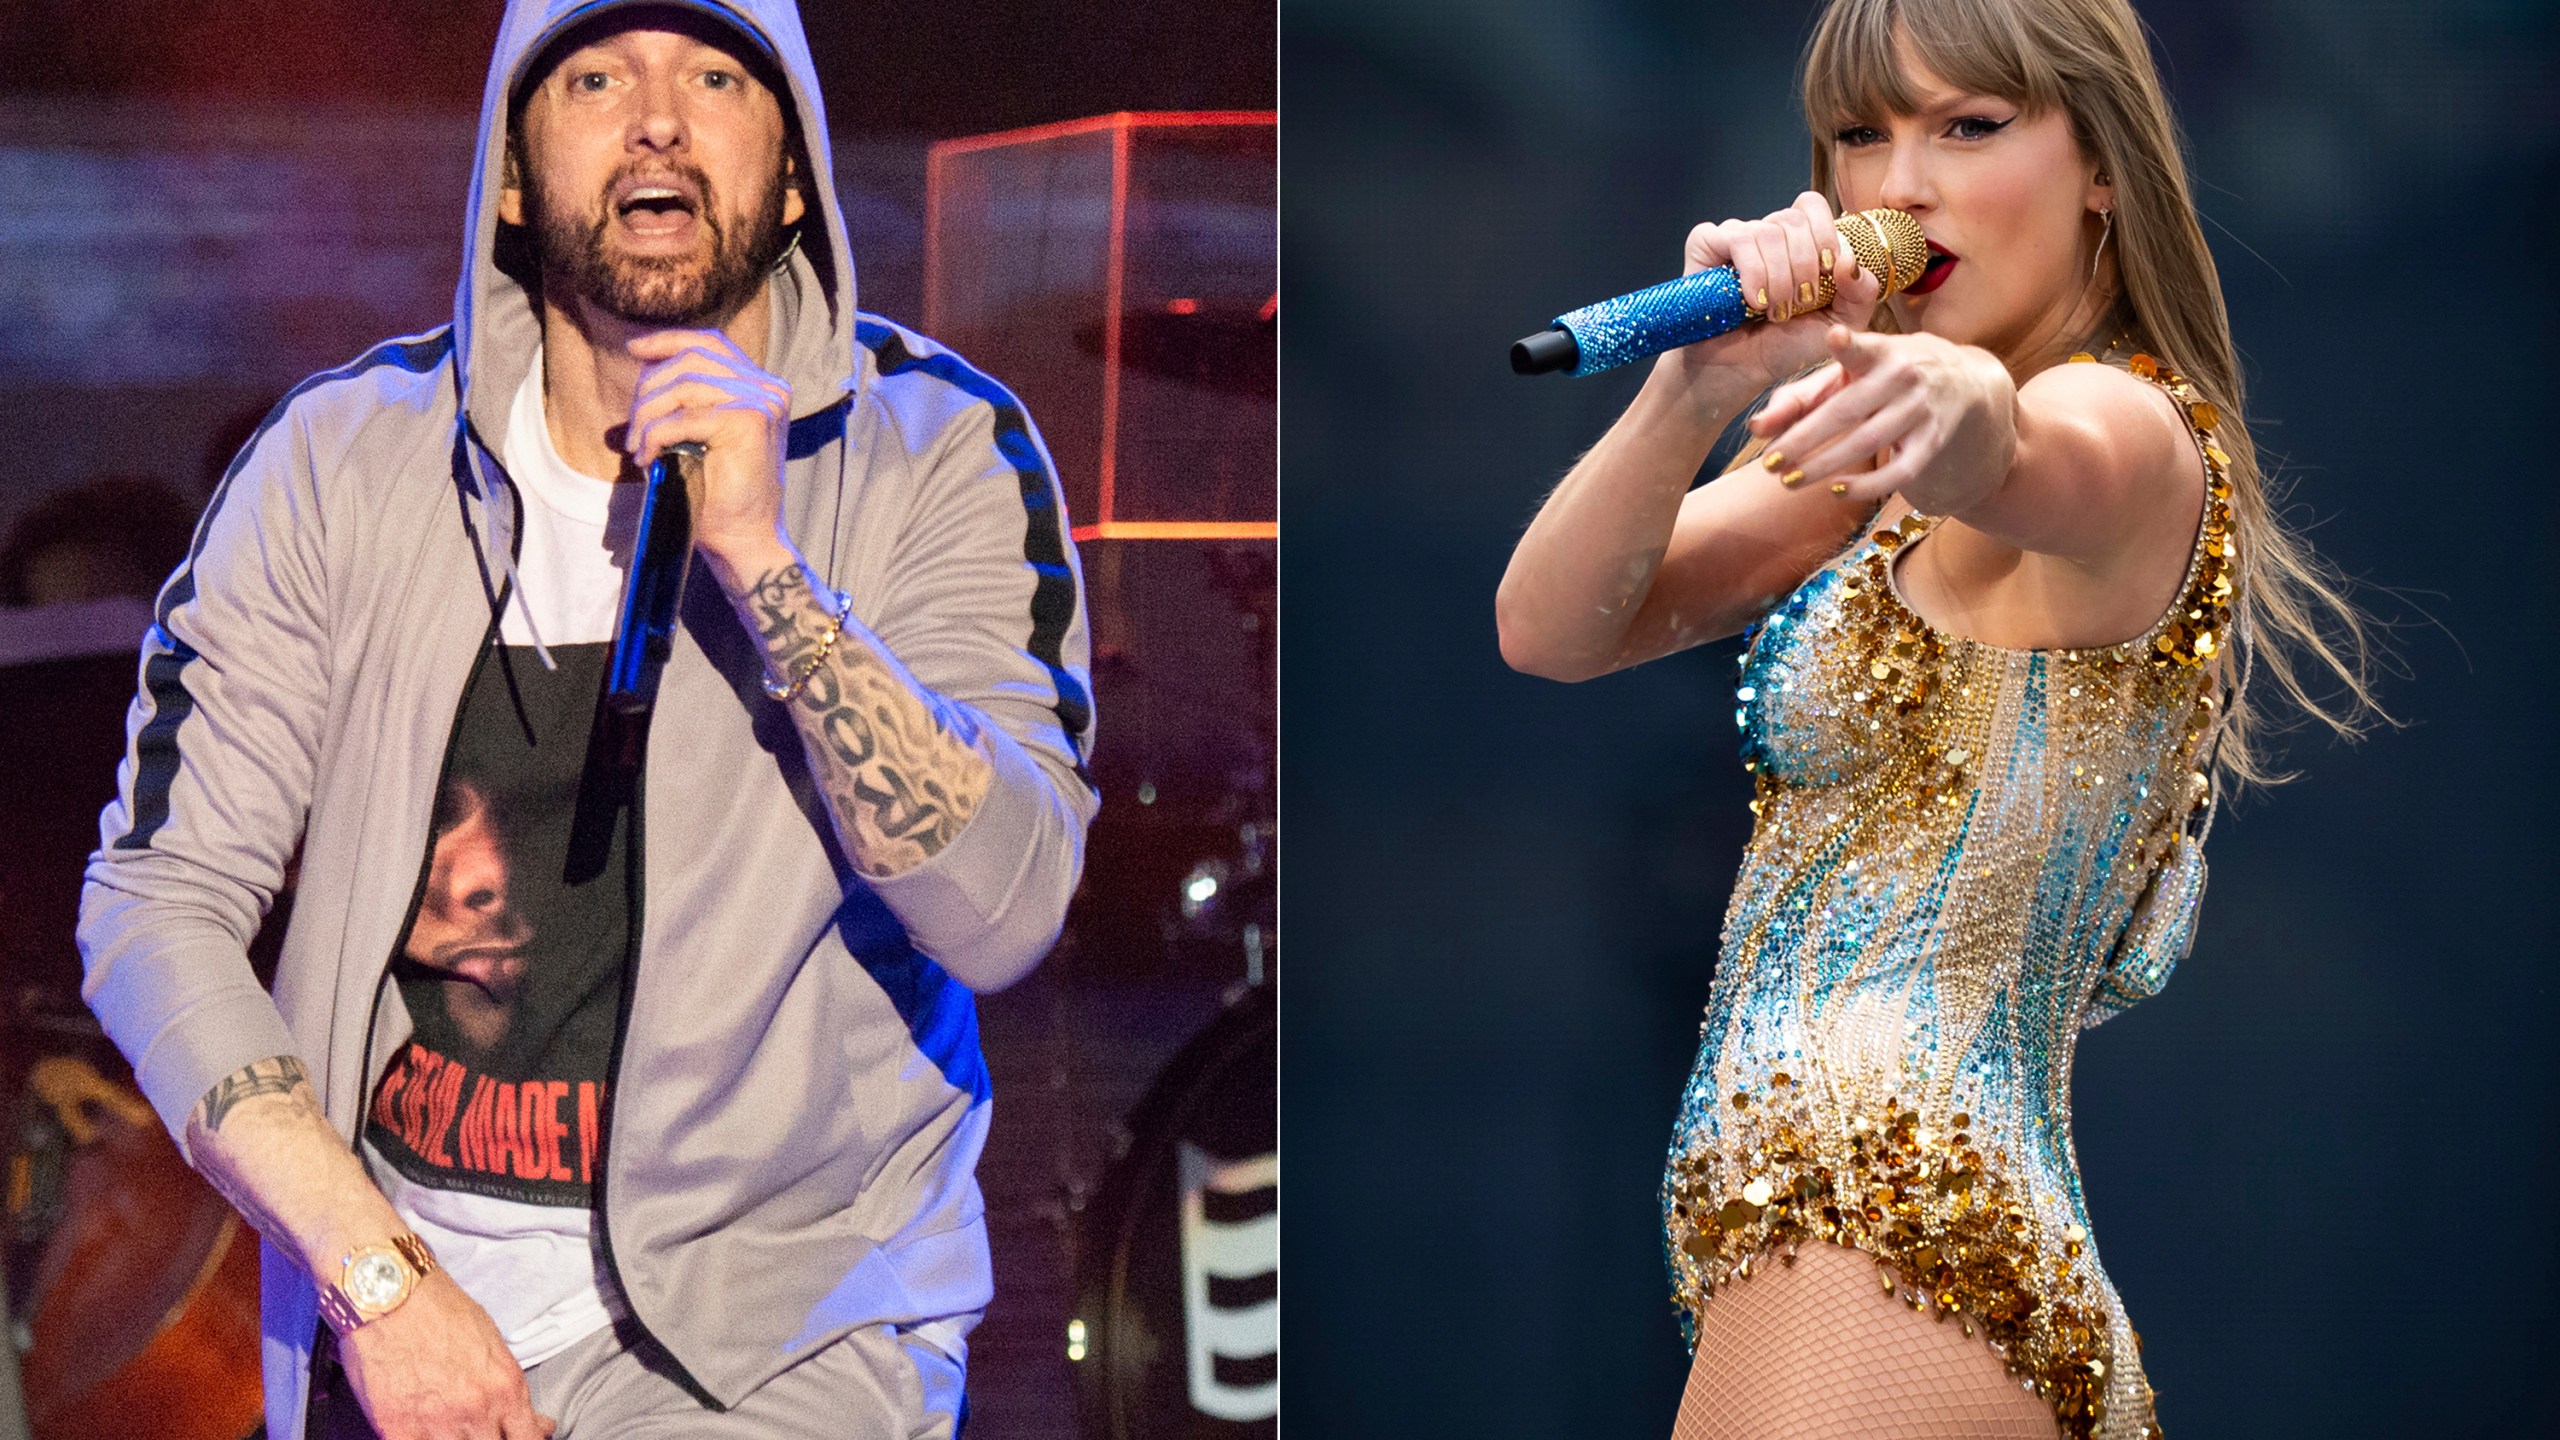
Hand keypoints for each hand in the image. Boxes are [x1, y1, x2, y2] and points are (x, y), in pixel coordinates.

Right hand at [340, 1270, 553, 1439]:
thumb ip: (506, 1385)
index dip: (525, 1439)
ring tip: (447, 1427)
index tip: (519, 1435)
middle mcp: (476, 1410)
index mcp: (505, 1386)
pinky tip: (419, 1436)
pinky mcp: (396, 1428)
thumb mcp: (492, 1342)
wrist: (393, 1295)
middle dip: (489, 1437)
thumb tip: (531, 1417)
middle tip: (479, 1427)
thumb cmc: (440, 1308)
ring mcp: (436, 1423)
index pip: (527, 1438)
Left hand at [624, 328, 794, 587]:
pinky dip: (655, 435)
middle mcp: (768, 388)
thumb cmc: (719, 494)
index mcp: (762, 387)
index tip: (634, 349)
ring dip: (647, 415)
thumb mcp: (702, 436)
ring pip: (684, 386)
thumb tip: (642, 369)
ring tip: (638, 447)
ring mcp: (762, 402)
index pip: (711, 342)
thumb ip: (688, 401)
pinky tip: (647, 457)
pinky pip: (683, 417)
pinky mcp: (748, 422)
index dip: (669, 340)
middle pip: (692, 359)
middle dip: (649, 388)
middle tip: (633, 429)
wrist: (745, 538)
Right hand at [1655, 191, 1886, 404]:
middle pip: (1793, 220)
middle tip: (1799, 304)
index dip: (1824, 233)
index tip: (1826, 271)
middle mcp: (1768, 233)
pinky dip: (1752, 272)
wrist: (1741, 371)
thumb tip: (1848, 259)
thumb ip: (1862, 293)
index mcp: (1799, 241)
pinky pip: (1736, 239)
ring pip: (1767, 232)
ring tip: (1774, 311)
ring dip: (1778, 278)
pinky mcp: (1706, 245)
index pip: (1811, 206)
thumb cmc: (1786, 346)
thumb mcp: (1839, 324)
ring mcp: (1736, 237)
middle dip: (1803, 267)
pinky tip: (1751, 301)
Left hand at [1747, 326, 2016, 513]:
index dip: (1848, 346)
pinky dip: (1868, 485)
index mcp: (1880, 352)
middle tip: (1769, 464)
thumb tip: (1756, 428)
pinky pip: (1901, 471)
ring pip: (1868, 443)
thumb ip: (1801, 396)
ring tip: (1789, 481)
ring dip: (1825, 466)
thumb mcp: (1849, 375)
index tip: (1835, 337)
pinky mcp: (1934, 441)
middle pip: (1847, 412)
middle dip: (1803, 440)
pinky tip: (1837, 491)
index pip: (1863, 348)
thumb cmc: (1885, 376)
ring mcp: (1922, 410)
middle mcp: (1904, 377)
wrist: (1962, 382)